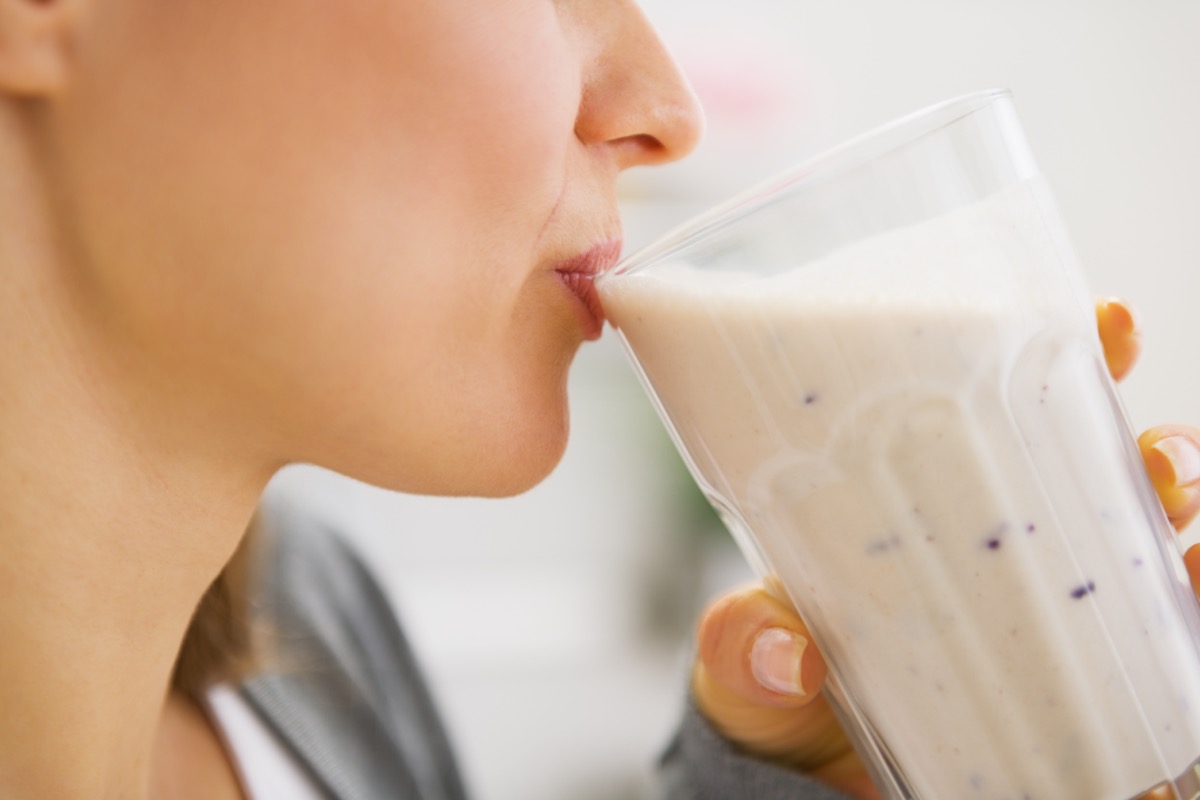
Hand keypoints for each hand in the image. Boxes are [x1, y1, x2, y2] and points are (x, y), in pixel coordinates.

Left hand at [691, 298, 1199, 799]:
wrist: (798, 765)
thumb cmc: (768, 679)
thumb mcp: (742, 650)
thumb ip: (745, 643)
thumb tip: (786, 660)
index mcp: (914, 496)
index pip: (993, 407)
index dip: (1061, 355)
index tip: (1108, 325)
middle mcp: (988, 536)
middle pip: (1093, 464)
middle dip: (1151, 444)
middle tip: (1158, 458)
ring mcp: (1035, 601)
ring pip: (1140, 536)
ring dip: (1183, 513)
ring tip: (1186, 517)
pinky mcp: (1067, 673)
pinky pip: (1155, 635)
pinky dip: (1192, 607)